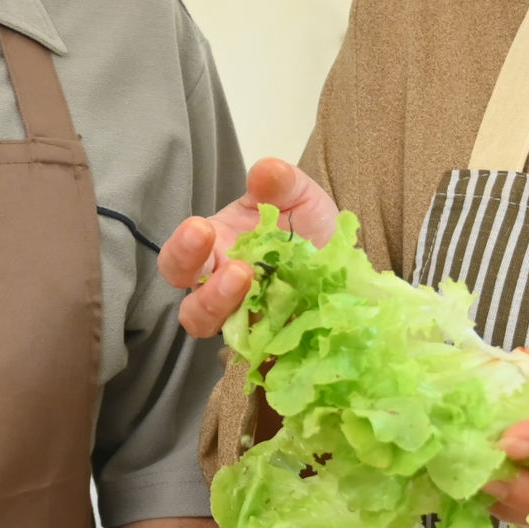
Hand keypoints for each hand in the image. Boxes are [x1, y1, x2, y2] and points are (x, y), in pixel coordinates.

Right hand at [159, 158, 341, 336]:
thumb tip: (265, 171)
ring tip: (254, 286)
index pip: (181, 258)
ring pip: (216, 331)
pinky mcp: (271, 344)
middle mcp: (222, 289)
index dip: (183, 248)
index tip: (201, 229)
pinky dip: (269, 348)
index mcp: (217, 250)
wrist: (347, 265)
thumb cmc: (308, 226)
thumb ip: (282, 182)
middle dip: (204, 290)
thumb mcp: (300, 196)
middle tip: (238, 269)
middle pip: (190, 305)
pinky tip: (290, 328)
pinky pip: (259, 356)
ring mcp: (246, 320)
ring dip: (227, 310)